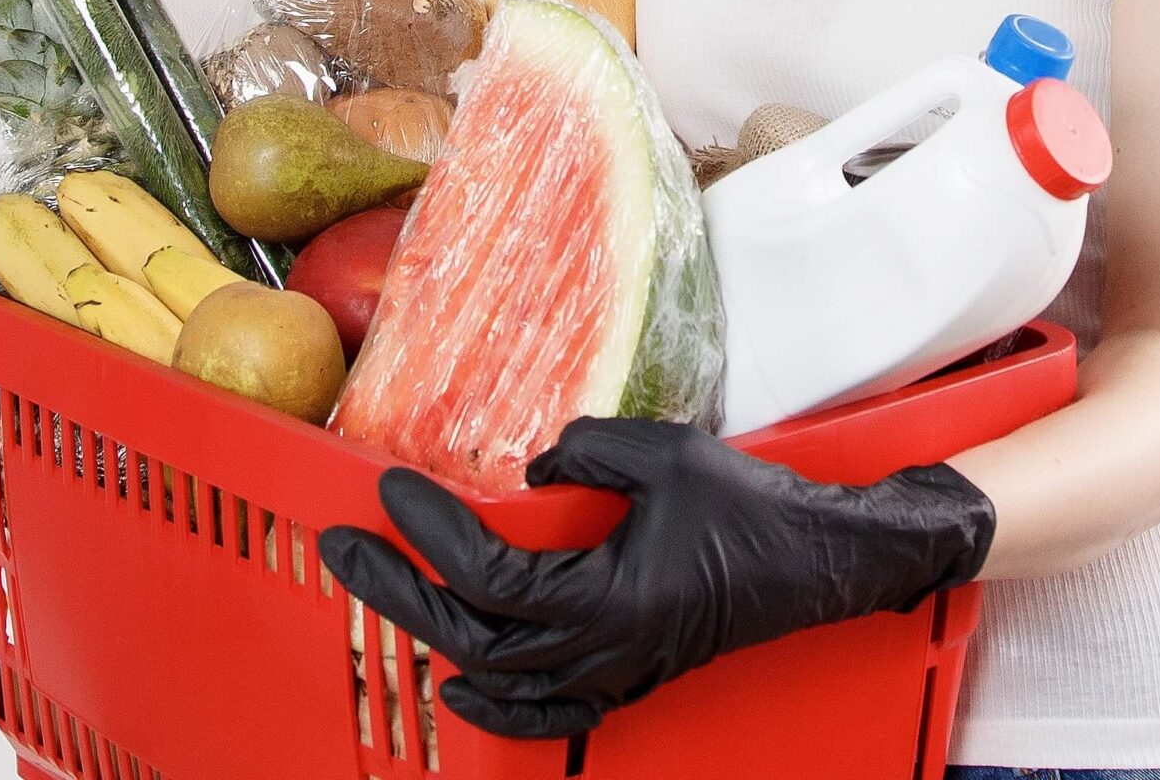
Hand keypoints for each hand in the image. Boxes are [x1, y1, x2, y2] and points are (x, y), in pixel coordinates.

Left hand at [317, 417, 994, 739]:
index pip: (486, 572)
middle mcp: (602, 650)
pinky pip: (547, 709)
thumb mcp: (665, 454)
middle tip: (340, 546)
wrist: (820, 562)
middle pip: (469, 634)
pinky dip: (497, 705)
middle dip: (394, 590)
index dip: (427, 531)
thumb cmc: (752, 510)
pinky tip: (463, 687)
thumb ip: (588, 450)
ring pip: (497, 676)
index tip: (388, 489)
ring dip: (430, 635)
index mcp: (606, 599)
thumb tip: (533, 465)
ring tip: (383, 591)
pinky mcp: (629, 675)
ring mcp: (613, 672)